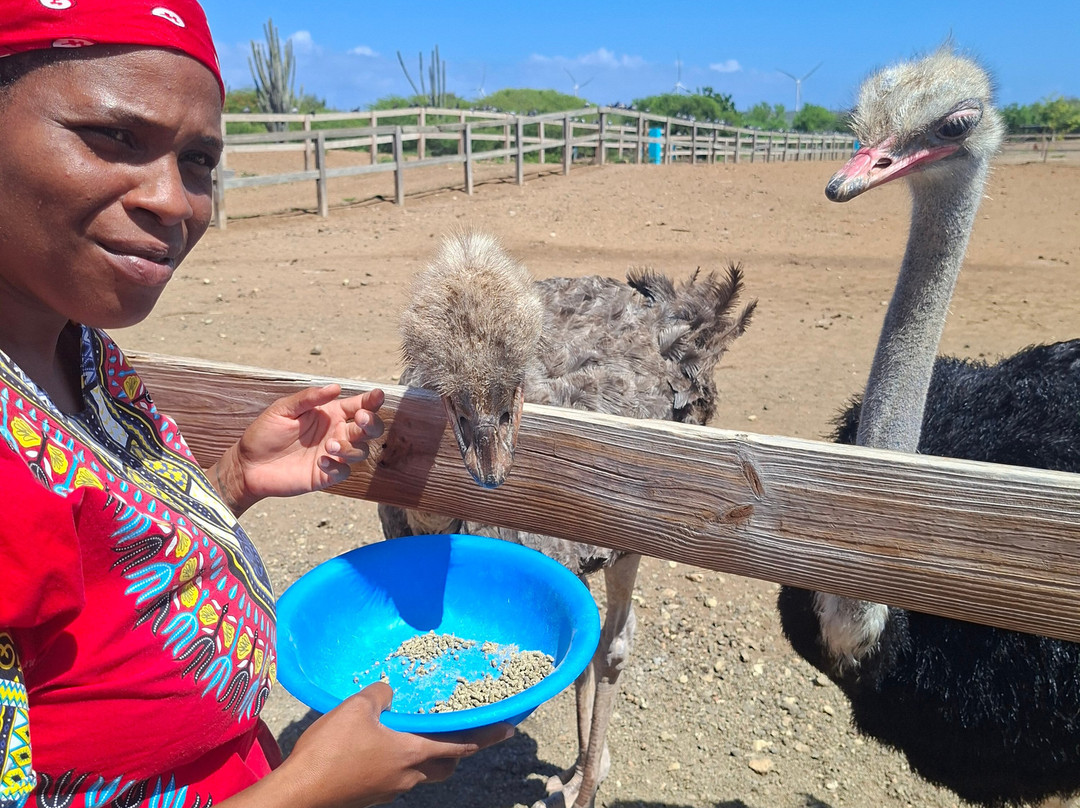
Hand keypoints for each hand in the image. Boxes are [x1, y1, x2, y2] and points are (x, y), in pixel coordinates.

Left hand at [210, 385, 384, 515]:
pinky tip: (320, 461)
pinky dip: (337, 466)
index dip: (371, 401)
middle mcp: (335, 433)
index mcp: (329, 414)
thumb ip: (309, 398)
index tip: (376, 396)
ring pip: (361, 451)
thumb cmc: (264, 433)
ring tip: (329, 446)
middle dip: (371, 423)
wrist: (248, 465)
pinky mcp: (326, 475)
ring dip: (351, 447)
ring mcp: (333, 456)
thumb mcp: (283, 409)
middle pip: (368, 428)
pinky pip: (344, 471)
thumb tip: (335, 387)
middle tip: (360, 419)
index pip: (357, 405)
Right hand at [266, 683, 514, 807]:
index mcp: (413, 754)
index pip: (461, 746)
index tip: (509, 729)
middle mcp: (408, 776)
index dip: (486, 736)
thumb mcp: (357, 708)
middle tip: (464, 732)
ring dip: (430, 756)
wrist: (301, 793)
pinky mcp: (372, 795)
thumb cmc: (332, 750)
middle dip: (459, 750)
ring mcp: (390, 790)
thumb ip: (380, 695)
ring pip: (422, 773)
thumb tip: (389, 690)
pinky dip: (405, 761)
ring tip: (423, 735)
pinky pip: (399, 777)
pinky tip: (387, 746)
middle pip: (446, 765)